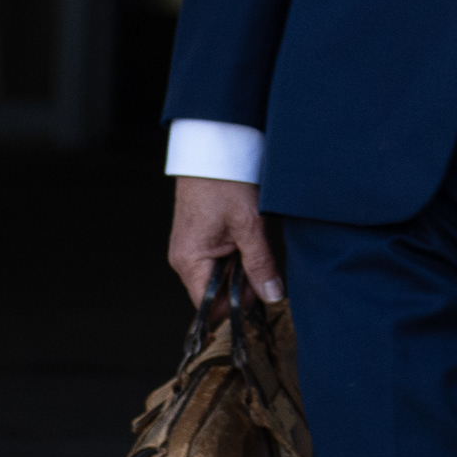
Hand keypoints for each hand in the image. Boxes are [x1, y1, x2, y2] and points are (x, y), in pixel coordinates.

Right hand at [168, 176, 282, 306]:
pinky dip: (236, 255)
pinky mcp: (197, 237)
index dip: (236, 307)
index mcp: (190, 261)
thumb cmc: (225, 183)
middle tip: (264, 265)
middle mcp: (184, 259)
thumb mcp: (250, 225)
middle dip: (242, 286)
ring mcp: (189, 248)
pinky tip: (247, 238)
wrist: (212, 149)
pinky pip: (217, 259)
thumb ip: (260, 264)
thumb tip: (272, 296)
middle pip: (215, 292)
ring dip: (241, 268)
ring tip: (255, 244)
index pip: (209, 305)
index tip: (260, 297)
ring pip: (219, 275)